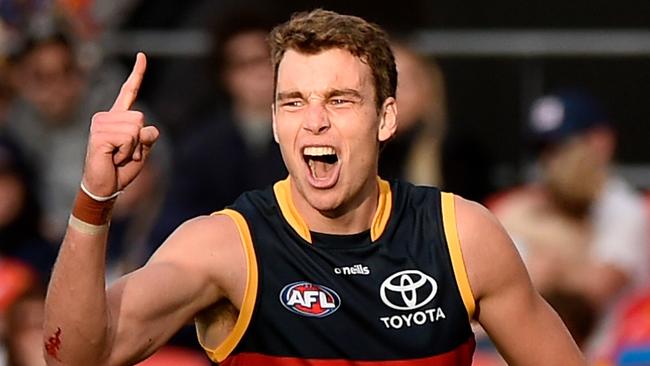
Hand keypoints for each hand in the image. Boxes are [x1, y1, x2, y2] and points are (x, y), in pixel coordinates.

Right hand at [82, 53, 159, 195]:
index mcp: (118, 117)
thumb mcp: (142, 151)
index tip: (142, 56)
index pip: (129, 91)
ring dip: (133, 148)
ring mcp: (100, 124)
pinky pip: (129, 139)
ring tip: (118, 156)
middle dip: (140, 141)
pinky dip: (127, 152)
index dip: (137, 73)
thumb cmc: (122, 169)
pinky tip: (113, 158)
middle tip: (124, 153)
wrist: (105, 187)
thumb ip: (148, 137)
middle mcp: (107, 116)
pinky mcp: (99, 134)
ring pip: (136, 129)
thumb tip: (148, 129)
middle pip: (141, 118)